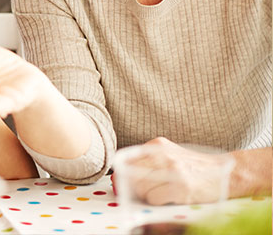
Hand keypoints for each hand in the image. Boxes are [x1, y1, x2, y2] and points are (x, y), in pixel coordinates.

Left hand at [118, 137, 234, 204]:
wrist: (226, 172)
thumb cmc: (193, 166)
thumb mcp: (169, 153)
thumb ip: (148, 159)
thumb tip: (121, 173)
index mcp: (158, 144)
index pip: (127, 158)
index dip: (121, 173)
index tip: (120, 181)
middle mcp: (163, 155)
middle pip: (131, 174)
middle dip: (133, 186)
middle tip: (142, 191)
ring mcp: (173, 170)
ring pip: (140, 188)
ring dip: (146, 195)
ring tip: (161, 193)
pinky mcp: (181, 187)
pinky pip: (153, 199)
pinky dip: (157, 202)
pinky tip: (169, 197)